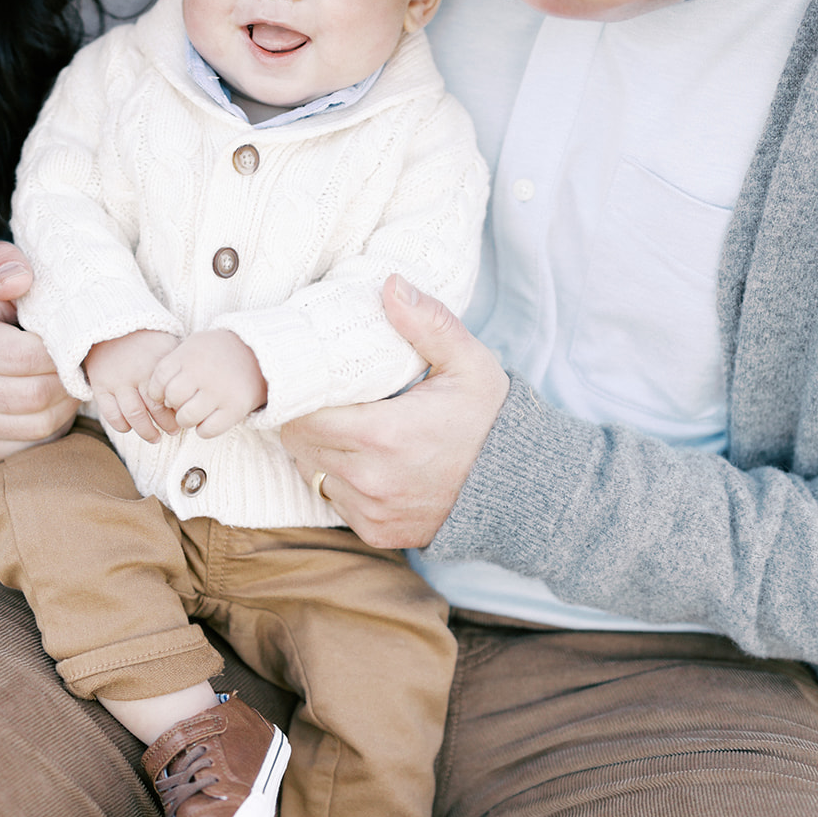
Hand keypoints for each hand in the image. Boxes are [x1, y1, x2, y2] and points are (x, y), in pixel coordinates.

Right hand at [0, 241, 77, 460]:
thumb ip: (2, 261)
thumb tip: (18, 279)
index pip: (24, 357)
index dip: (62, 351)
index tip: (76, 339)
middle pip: (35, 395)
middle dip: (69, 380)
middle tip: (82, 363)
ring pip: (39, 424)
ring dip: (67, 403)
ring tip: (70, 378)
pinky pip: (33, 445)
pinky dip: (55, 425)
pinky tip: (53, 400)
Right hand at [85, 330, 181, 442]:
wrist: (110, 328)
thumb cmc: (146, 341)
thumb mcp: (166, 346)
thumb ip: (180, 366)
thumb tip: (197, 390)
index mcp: (155, 364)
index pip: (170, 396)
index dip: (178, 411)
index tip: (184, 418)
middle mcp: (136, 373)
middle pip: (154, 409)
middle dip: (166, 425)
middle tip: (174, 431)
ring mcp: (117, 381)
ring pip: (133, 415)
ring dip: (146, 431)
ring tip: (155, 438)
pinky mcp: (100, 386)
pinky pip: (111, 413)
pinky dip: (121, 425)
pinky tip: (130, 428)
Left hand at [147, 330, 267, 438]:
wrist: (259, 353)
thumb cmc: (217, 353)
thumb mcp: (194, 346)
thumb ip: (173, 365)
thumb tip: (154, 395)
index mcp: (189, 355)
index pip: (159, 379)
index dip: (157, 391)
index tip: (166, 392)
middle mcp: (203, 373)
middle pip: (172, 399)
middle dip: (173, 404)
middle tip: (183, 402)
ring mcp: (220, 391)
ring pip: (186, 418)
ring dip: (186, 420)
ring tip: (195, 412)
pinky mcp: (235, 408)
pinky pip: (207, 431)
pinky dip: (204, 429)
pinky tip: (209, 419)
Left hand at [281, 275, 509, 548]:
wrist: (518, 488)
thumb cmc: (488, 418)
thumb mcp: (467, 362)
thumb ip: (427, 322)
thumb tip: (390, 284)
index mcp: (384, 434)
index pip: (302, 414)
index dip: (302, 394)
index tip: (313, 380)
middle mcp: (371, 479)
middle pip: (299, 443)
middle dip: (304, 418)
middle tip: (326, 399)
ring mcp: (372, 510)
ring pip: (310, 472)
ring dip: (317, 450)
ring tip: (343, 427)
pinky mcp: (376, 532)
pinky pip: (333, 501)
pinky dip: (338, 481)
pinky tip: (363, 461)